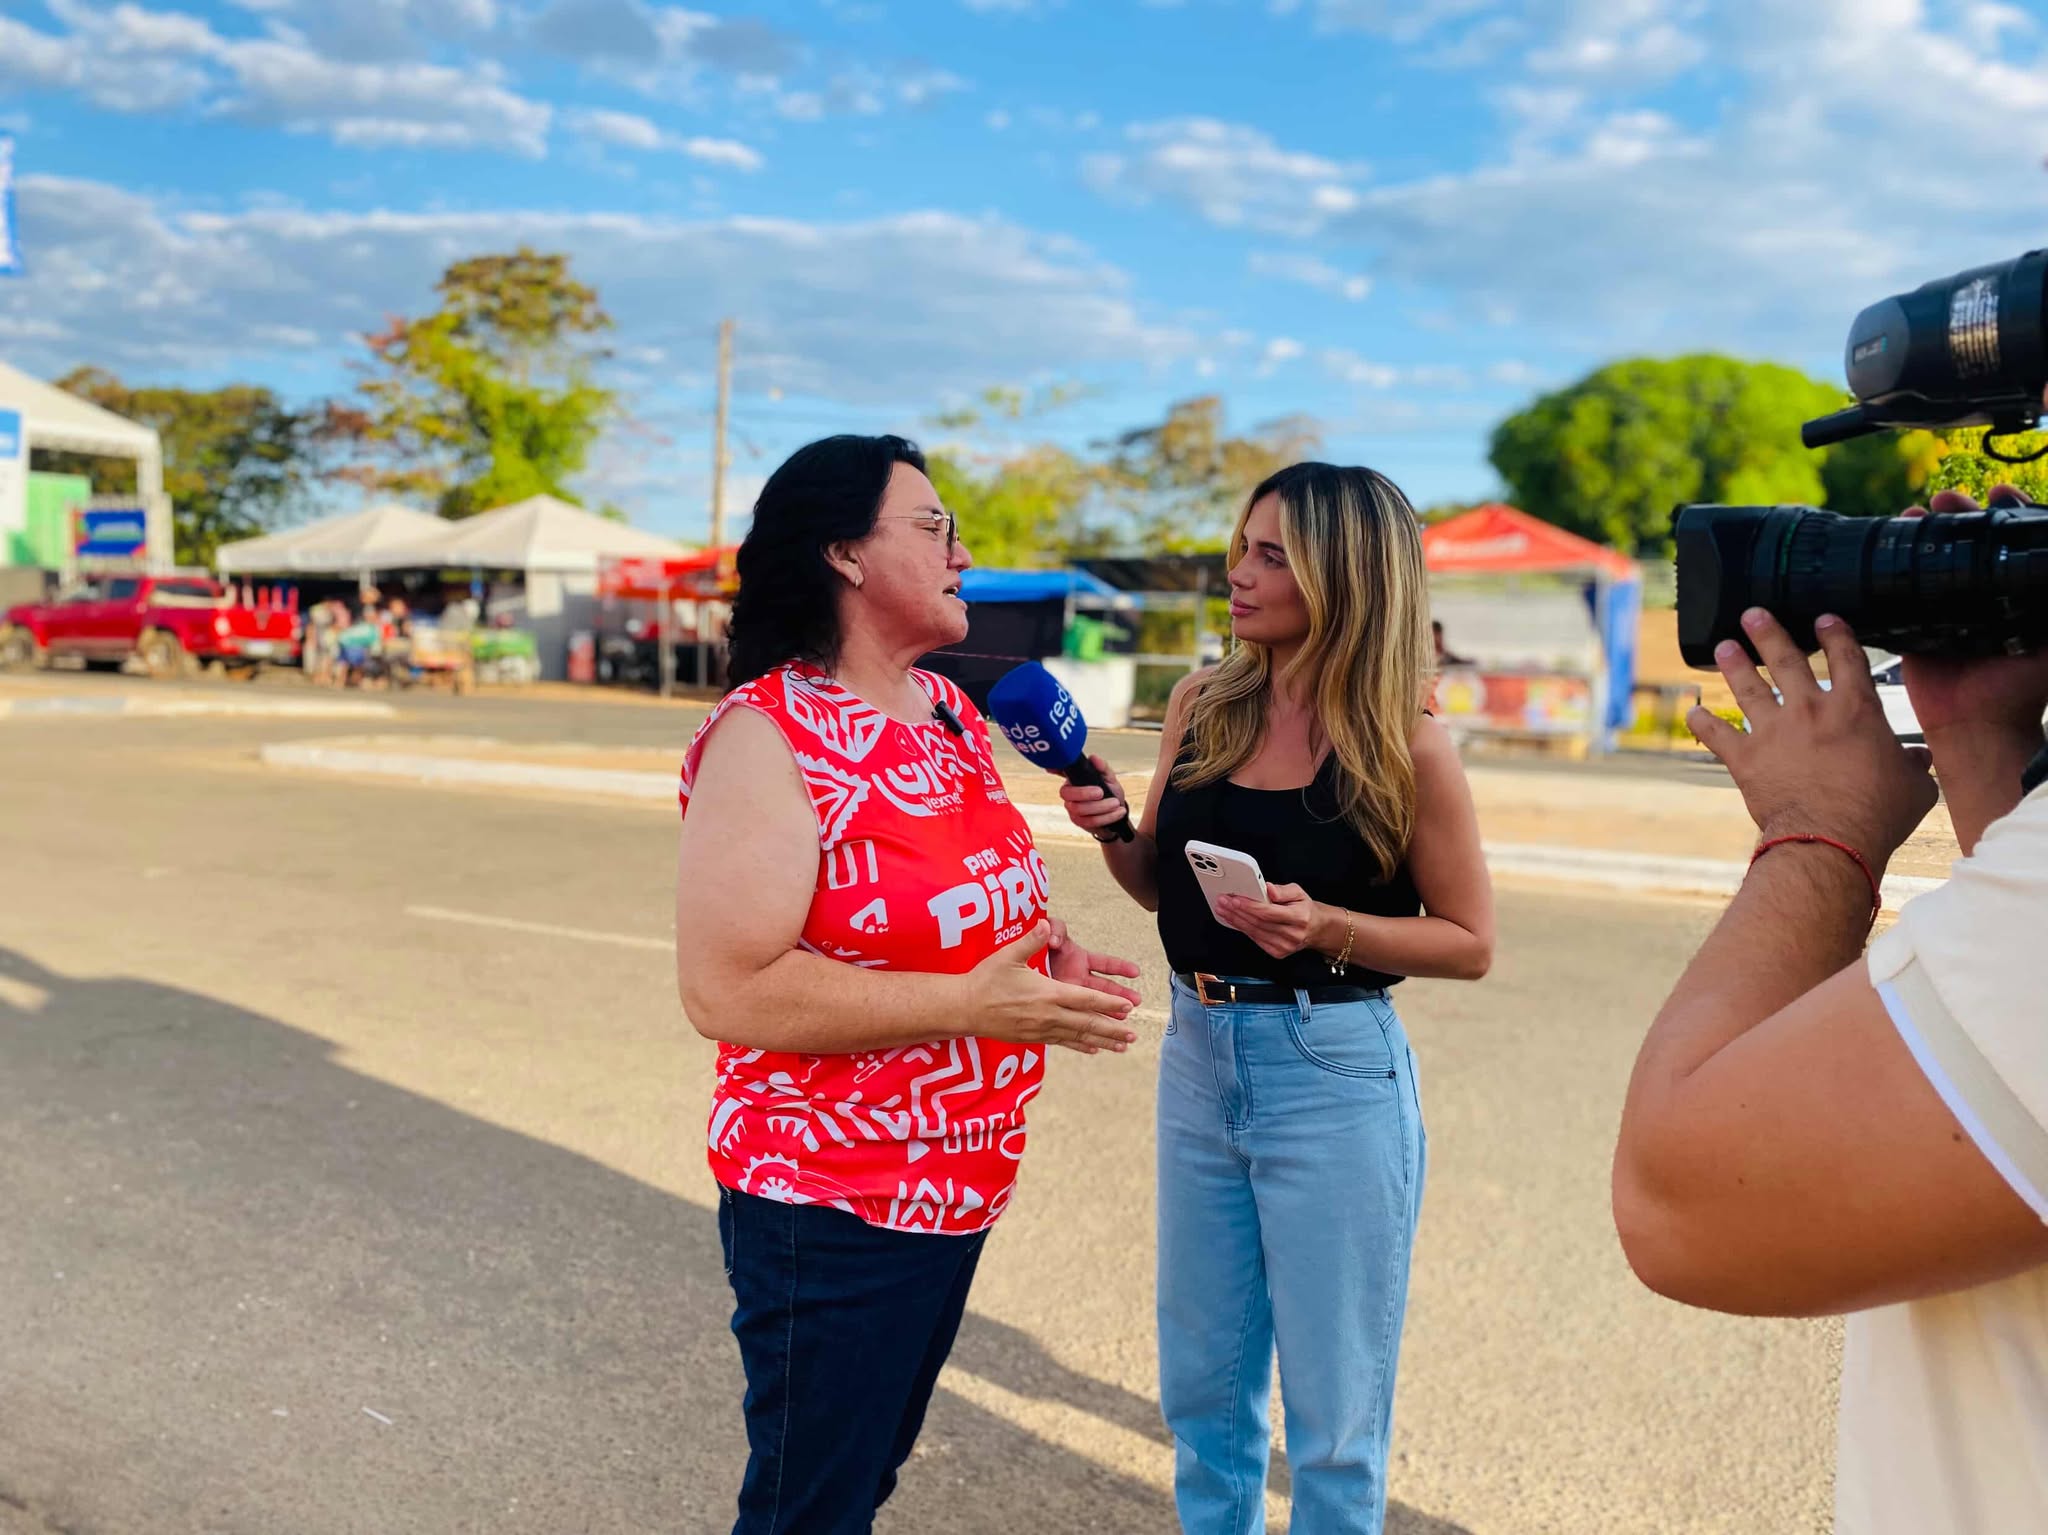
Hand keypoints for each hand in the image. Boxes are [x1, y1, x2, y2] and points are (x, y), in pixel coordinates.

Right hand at [963, 921, 1138, 1054]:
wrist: (965, 1008)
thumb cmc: (986, 979)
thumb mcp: (1008, 955)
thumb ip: (1031, 940)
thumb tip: (1046, 924)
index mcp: (1048, 993)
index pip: (1086, 999)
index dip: (1109, 1004)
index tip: (1128, 1007)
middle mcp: (1048, 1015)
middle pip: (1088, 1023)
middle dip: (1113, 1029)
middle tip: (1135, 1035)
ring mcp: (1041, 1029)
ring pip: (1078, 1036)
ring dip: (1103, 1041)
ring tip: (1122, 1046)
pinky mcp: (1033, 1038)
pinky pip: (1062, 1042)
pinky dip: (1080, 1046)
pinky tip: (1093, 1050)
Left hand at [1046, 918, 1143, 1051]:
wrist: (1023, 962)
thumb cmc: (1038, 944)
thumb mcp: (1048, 932)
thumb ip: (1055, 929)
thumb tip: (1054, 937)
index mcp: (1080, 959)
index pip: (1104, 963)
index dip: (1120, 967)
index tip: (1135, 972)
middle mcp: (1080, 978)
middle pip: (1105, 988)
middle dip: (1120, 995)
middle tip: (1136, 1002)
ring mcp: (1071, 993)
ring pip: (1094, 1006)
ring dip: (1108, 1015)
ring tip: (1123, 1025)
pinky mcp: (1061, 1005)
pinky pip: (1076, 1017)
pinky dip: (1085, 1028)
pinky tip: (1096, 1042)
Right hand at [1058, 755, 1130, 840]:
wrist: (1116, 813)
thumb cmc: (1110, 793)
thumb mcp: (1110, 778)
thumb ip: (1103, 768)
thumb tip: (1093, 758)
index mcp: (1074, 779)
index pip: (1061, 771)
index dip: (1054, 768)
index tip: (1050, 768)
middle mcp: (1069, 793)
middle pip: (1067, 794)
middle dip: (1084, 793)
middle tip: (1101, 792)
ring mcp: (1072, 808)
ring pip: (1080, 809)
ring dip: (1101, 807)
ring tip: (1115, 803)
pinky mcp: (1079, 821)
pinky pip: (1090, 821)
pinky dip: (1107, 817)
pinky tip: (1118, 812)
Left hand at [1214, 881, 1317, 958]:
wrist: (1315, 928)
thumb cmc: (1304, 909)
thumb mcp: (1298, 892)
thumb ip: (1282, 890)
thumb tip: (1268, 889)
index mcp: (1299, 918)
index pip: (1268, 912)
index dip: (1249, 906)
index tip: (1235, 899)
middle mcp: (1292, 934)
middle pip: (1258, 923)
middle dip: (1237, 911)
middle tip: (1223, 901)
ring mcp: (1285, 946)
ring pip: (1254, 932)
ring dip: (1235, 920)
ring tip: (1223, 909)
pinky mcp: (1278, 953)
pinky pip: (1255, 939)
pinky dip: (1242, 929)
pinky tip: (1233, 920)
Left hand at [1688, 608, 1935, 865]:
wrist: (1831, 839)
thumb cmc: (1878, 814)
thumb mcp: (1913, 786)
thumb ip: (1913, 765)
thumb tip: (1919, 758)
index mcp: (1856, 709)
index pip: (1847, 658)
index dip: (1836, 635)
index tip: (1824, 619)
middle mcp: (1811, 710)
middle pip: (1787, 660)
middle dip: (1768, 633)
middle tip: (1752, 614)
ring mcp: (1774, 731)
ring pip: (1749, 688)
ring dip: (1734, 665)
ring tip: (1723, 646)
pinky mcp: (1745, 758)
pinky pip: (1717, 735)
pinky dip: (1703, 723)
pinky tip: (1693, 711)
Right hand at [1898, 488, 2047, 739]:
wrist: (1976, 725)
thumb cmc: (2020, 690)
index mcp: (2014, 597)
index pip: (2010, 545)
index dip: (2008, 514)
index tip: (2000, 494)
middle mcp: (1981, 598)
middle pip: (1970, 544)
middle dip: (1962, 516)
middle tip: (1951, 499)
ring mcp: (1946, 610)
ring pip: (1935, 560)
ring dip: (1927, 533)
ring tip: (1919, 512)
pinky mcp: (1915, 627)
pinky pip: (1902, 591)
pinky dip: (1894, 567)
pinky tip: (1890, 545)